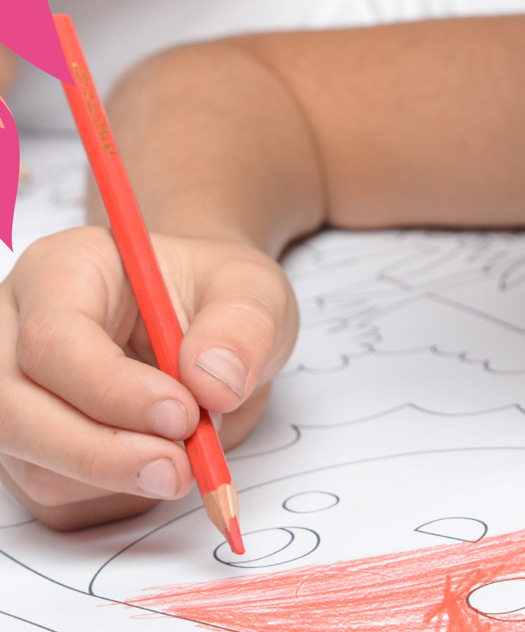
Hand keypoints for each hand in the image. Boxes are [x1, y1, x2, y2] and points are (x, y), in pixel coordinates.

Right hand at [0, 226, 297, 529]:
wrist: (212, 331)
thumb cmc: (219, 298)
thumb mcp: (254, 290)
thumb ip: (243, 327)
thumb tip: (214, 381)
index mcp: (63, 269)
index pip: (54, 338)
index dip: (112, 388)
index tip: (183, 414)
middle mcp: (18, 330)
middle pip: (15, 409)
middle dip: (100, 452)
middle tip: (181, 468)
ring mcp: (15, 395)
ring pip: (33, 464)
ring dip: (117, 480)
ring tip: (191, 455)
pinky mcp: (30, 452)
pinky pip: (56, 500)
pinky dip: (118, 498)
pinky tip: (164, 460)